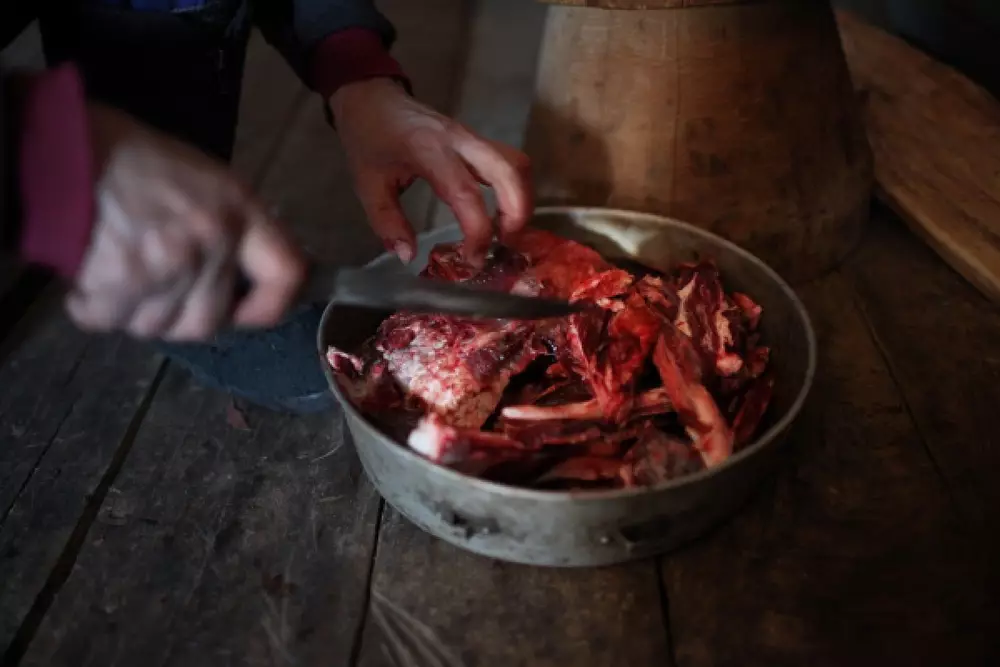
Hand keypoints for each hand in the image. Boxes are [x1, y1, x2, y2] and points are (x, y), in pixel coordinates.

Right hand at [67, 103, 304, 340]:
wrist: (71, 144)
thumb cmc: (139, 162)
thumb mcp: (208, 183)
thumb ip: (234, 231)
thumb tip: (242, 282)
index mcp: (241, 210)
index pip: (286, 274)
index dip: (268, 306)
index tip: (242, 312)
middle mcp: (214, 239)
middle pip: (208, 322)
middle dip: (177, 319)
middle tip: (154, 296)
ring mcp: (170, 261)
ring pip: (157, 327)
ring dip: (133, 314)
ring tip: (117, 280)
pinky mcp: (123, 277)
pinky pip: (109, 320)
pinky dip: (93, 310)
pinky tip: (88, 285)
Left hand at [331, 78, 532, 267]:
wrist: (371, 98)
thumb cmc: (368, 139)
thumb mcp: (367, 185)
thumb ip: (388, 223)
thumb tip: (408, 257)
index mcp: (429, 151)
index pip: (466, 194)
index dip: (477, 231)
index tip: (472, 259)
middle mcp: (459, 141)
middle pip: (510, 172)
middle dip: (517, 214)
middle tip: (503, 245)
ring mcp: (472, 137)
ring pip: (517, 164)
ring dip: (522, 201)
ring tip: (506, 231)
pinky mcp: (477, 140)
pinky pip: (510, 161)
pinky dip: (515, 189)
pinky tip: (502, 212)